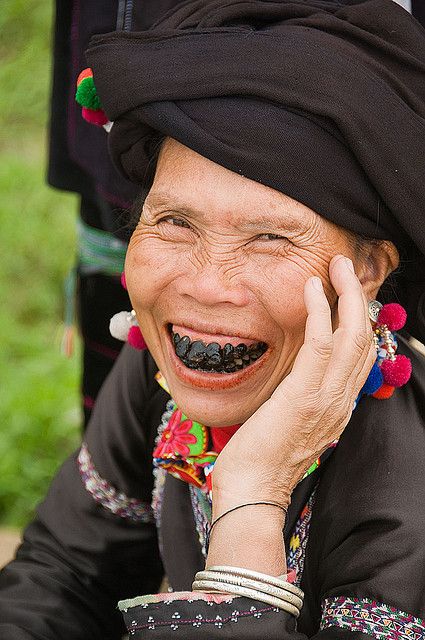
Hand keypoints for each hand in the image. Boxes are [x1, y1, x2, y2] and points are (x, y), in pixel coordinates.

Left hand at [212, 255, 375, 514]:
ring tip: (336, 266)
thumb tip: (299, 373)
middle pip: (365, 338)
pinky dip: (320, 310)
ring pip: (352, 334)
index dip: (361, 320)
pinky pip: (321, 342)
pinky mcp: (304, 393)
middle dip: (359, 297)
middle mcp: (342, 399)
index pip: (363, 355)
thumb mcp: (293, 422)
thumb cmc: (263, 456)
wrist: (252, 489)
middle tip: (345, 267)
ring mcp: (327, 397)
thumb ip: (304, 395)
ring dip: (346, 294)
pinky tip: (312, 288)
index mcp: (340, 406)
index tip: (348, 293)